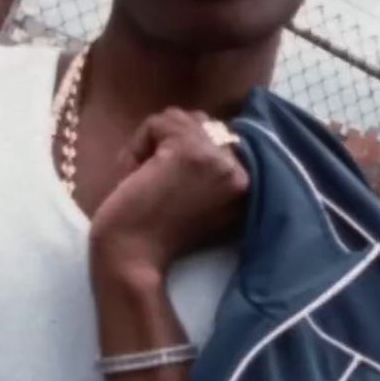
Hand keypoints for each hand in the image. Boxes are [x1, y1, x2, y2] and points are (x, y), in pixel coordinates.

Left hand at [88, 108, 248, 278]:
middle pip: (201, 124)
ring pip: (179, 119)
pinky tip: (134, 178)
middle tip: (153, 184)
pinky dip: (136, 146)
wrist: (131, 261)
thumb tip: (201, 119)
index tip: (166, 183)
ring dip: (151, 145)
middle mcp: (242, 171)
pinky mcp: (191, 151)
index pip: (220, 137)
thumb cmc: (155, 236)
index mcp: (248, 186)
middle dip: (169, 145)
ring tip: (144, 179)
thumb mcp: (198, 197)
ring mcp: (219, 160)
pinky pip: (158, 122)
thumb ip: (210, 165)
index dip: (184, 152)